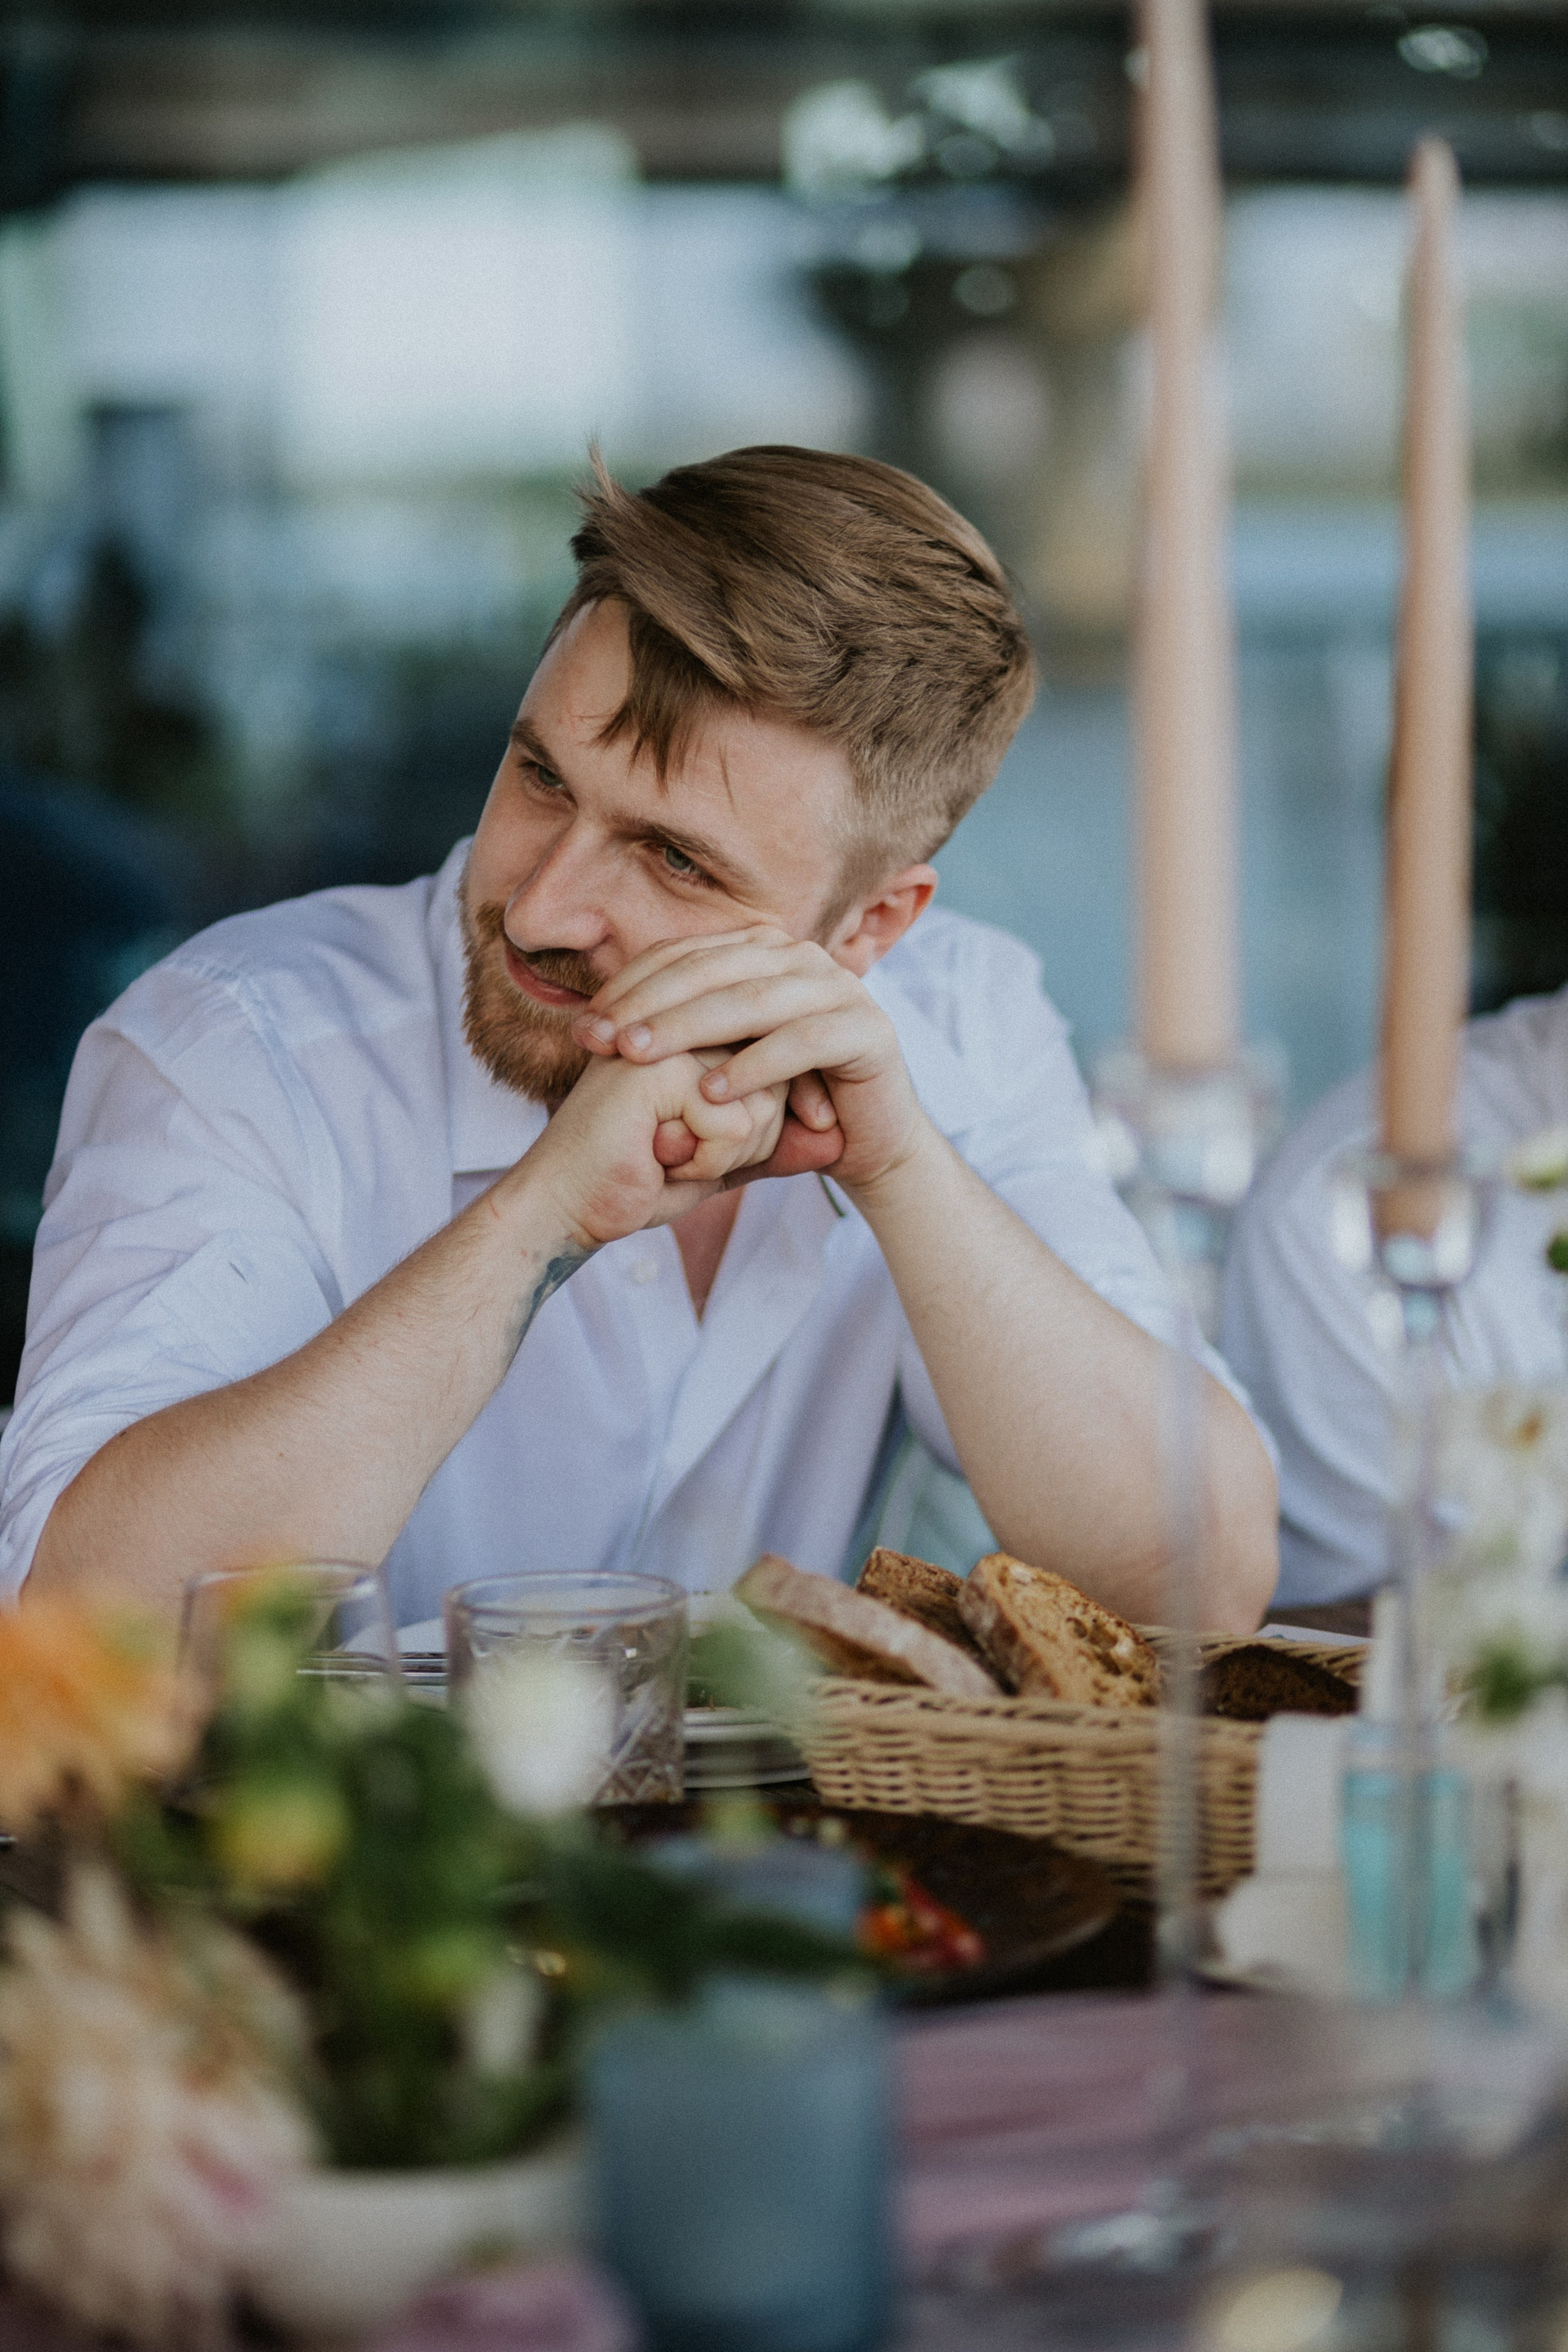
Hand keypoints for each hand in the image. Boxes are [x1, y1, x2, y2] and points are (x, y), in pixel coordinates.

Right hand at [520, 1047, 788, 1247]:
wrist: (568, 1206)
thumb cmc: (636, 1180)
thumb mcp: (721, 1160)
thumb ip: (776, 1145)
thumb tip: (838, 1143)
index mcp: (697, 1030)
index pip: (776, 1069)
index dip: (762, 1121)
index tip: (701, 1144)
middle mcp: (685, 1021)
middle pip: (776, 1083)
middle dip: (741, 1142)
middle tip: (675, 1150)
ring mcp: (670, 1036)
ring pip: (761, 1101)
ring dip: (721, 1151)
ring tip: (666, 1151)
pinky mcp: (659, 1066)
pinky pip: (735, 1123)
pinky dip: (705, 1158)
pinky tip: (658, 1156)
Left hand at [574, 928, 928, 1192]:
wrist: (860, 1141)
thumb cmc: (778, 1102)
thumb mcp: (717, 1061)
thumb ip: (673, 1034)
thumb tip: (589, 1022)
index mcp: (761, 951)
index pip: (684, 957)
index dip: (630, 988)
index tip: (584, 1029)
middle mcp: (800, 958)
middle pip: (711, 972)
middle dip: (649, 1006)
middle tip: (602, 1040)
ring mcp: (838, 988)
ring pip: (751, 1001)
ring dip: (689, 1028)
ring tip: (639, 1058)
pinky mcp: (869, 1031)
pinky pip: (802, 1042)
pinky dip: (754, 1066)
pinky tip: (711, 1092)